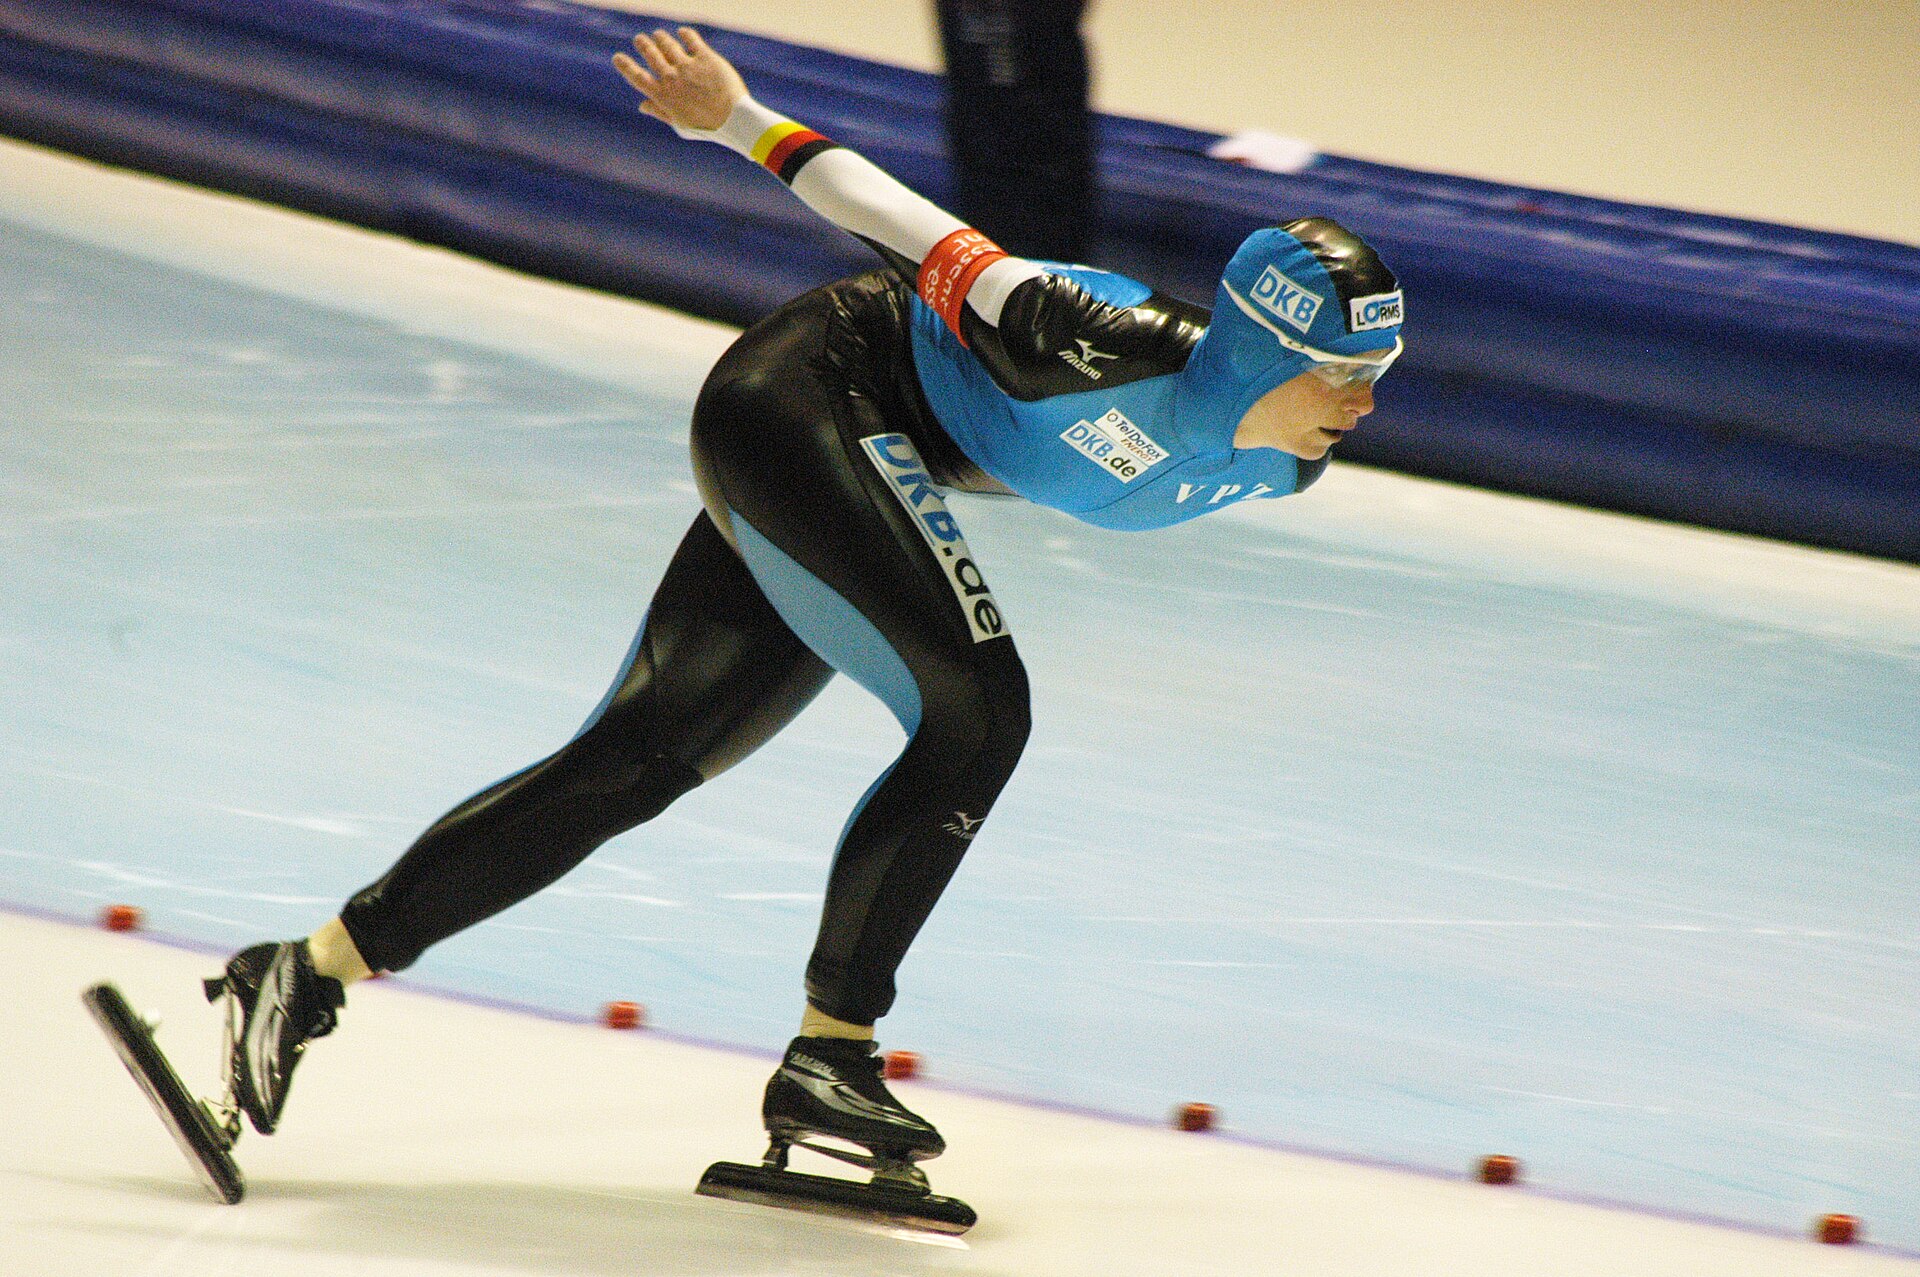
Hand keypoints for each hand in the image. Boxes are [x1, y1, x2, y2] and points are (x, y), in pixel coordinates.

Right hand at [612, 27, 747, 132]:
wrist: (733, 119)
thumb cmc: (706, 126)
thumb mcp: (679, 123)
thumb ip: (660, 111)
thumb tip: (642, 106)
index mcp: (662, 96)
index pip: (637, 77)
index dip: (625, 66)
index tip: (618, 57)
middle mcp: (671, 78)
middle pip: (651, 55)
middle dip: (643, 45)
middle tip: (640, 39)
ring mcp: (687, 66)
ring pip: (668, 44)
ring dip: (661, 38)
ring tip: (658, 35)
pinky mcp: (705, 58)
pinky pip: (691, 39)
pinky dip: (684, 34)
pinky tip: (682, 33)